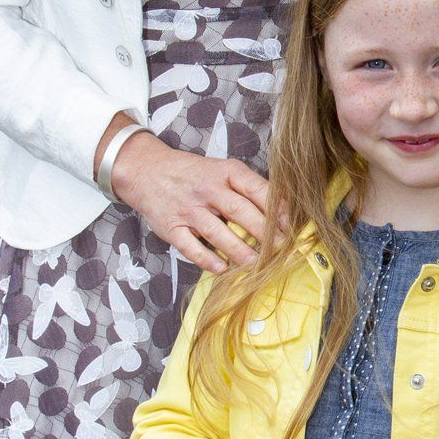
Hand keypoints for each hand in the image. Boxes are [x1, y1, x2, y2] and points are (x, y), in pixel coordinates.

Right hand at [102, 122, 269, 272]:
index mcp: (225, 172)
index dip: (277, 210)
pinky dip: (208, 260)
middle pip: (241, 213)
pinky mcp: (172, 228)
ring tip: (258, 265)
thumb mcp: (223, 169)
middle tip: (282, 251)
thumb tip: (283, 211)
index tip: (292, 227)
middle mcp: (208, 189)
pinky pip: (192, 248)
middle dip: (265, 234)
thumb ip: (249, 187)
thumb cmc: (194, 174)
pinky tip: (223, 269)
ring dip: (241, 252)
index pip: (256, 189)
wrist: (147, 170)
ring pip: (219, 233)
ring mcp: (189, 210)